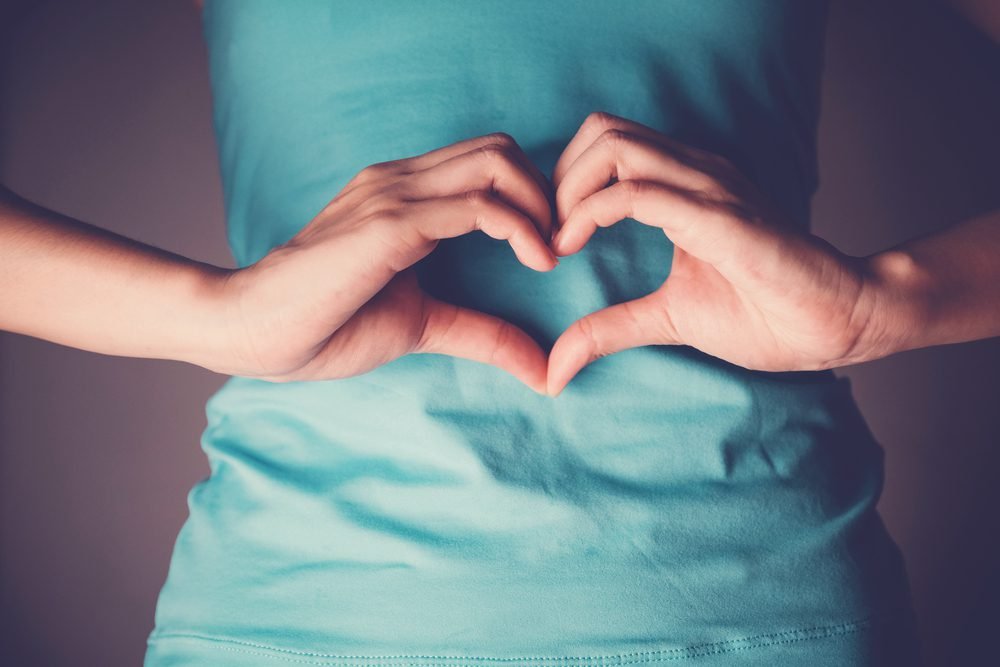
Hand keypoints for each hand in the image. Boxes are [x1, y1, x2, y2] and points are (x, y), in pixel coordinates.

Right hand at [219, 132, 558, 392]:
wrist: (252, 330)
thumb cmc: (324, 324)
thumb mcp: (421, 325)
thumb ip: (481, 333)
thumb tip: (541, 369)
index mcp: (404, 195)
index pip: (488, 161)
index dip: (532, 196)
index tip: (551, 248)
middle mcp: (401, 181)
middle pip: (501, 149)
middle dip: (547, 192)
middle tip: (560, 245)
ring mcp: (394, 196)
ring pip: (496, 164)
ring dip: (542, 205)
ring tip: (550, 255)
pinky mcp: (390, 225)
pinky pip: (478, 206)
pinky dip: (521, 228)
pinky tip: (537, 262)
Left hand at [545, 112, 879, 395]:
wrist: (837, 323)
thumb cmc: (765, 314)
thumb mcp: (667, 318)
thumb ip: (608, 329)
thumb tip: (554, 370)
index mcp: (685, 183)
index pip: (606, 143)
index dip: (563, 183)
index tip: (550, 238)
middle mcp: (694, 171)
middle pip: (601, 129)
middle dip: (558, 177)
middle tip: (547, 233)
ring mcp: (708, 187)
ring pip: (614, 146)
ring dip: (568, 189)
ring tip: (559, 240)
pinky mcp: (719, 216)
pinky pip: (639, 191)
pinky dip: (590, 212)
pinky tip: (573, 246)